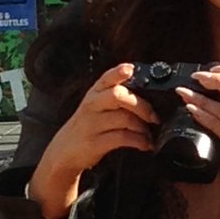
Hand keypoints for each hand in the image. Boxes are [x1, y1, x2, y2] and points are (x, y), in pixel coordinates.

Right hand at [32, 62, 157, 216]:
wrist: (65, 150)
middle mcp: (92, 105)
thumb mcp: (97, 105)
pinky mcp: (95, 142)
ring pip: (123, 118)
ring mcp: (92, 124)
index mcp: (95, 93)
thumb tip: (150, 95)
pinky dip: (139, 141)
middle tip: (154, 117)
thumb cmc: (90, 125)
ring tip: (149, 134)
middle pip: (118, 96)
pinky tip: (145, 144)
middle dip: (141, 105)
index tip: (131, 69)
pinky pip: (122, 138)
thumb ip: (117, 97)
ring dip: (142, 127)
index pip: (106, 78)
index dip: (118, 72)